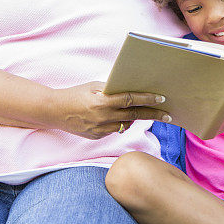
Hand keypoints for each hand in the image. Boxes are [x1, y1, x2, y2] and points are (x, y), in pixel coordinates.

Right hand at [52, 82, 170, 139]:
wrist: (54, 111)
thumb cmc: (75, 94)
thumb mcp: (94, 87)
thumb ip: (112, 90)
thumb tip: (130, 91)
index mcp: (103, 102)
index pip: (131, 100)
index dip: (147, 99)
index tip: (161, 98)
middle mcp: (103, 117)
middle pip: (134, 115)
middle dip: (153, 114)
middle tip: (168, 115)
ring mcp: (100, 129)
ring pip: (125, 125)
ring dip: (135, 119)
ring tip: (148, 114)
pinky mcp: (97, 137)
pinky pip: (114, 130)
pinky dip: (118, 123)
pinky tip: (118, 118)